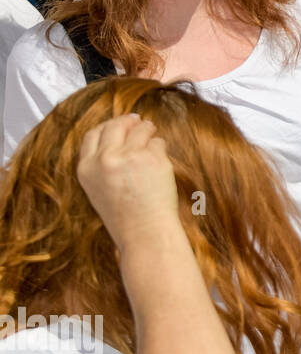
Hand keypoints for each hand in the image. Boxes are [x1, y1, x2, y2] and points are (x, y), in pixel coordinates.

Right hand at [77, 115, 180, 249]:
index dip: (106, 126)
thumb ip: (101, 164)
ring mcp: (130, 156)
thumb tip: (117, 138)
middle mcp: (106, 159)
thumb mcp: (97, 189)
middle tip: (138, 121)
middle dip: (127, 121)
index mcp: (86, 168)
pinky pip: (158, 142)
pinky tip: (160, 158)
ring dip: (147, 129)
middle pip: (115, 126)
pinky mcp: (153, 158)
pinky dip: (160, 147)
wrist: (144, 232)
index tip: (117, 124)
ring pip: (140, 130)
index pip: (93, 134)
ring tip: (152, 133)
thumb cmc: (124, 217)